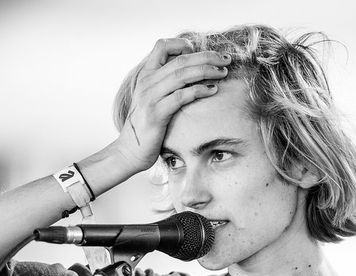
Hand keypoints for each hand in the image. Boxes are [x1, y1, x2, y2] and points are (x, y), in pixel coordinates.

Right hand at [115, 38, 230, 171]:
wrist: (129, 151)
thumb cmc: (146, 127)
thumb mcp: (152, 100)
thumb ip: (164, 85)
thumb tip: (190, 74)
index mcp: (145, 76)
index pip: (161, 46)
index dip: (182, 44)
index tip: (200, 52)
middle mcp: (147, 83)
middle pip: (180, 60)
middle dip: (206, 56)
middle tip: (226, 59)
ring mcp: (150, 98)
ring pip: (182, 75)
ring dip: (206, 71)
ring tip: (223, 72)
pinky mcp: (157, 114)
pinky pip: (181, 96)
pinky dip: (199, 90)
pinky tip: (212, 90)